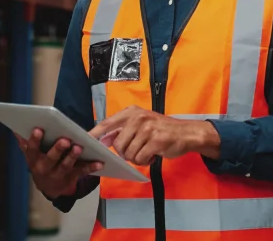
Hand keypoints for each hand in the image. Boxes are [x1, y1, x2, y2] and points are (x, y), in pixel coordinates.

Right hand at [16, 128, 102, 198]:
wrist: (48, 187)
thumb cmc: (40, 163)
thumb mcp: (31, 155)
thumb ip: (25, 143)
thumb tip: (16, 129)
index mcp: (34, 160)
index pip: (32, 149)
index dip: (34, 140)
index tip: (39, 129)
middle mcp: (45, 168)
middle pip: (51, 159)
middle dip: (57, 150)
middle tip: (64, 140)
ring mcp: (58, 174)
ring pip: (66, 166)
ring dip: (72, 157)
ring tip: (79, 148)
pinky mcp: (71, 178)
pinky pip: (81, 172)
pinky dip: (91, 167)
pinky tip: (99, 162)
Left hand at [89, 106, 219, 165]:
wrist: (187, 133)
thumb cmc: (162, 130)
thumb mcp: (141, 124)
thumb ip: (123, 130)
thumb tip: (103, 139)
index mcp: (132, 112)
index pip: (108, 122)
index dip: (95, 132)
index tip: (85, 140)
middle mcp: (138, 117)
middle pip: (118, 143)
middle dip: (124, 153)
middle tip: (136, 151)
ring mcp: (148, 128)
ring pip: (129, 153)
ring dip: (136, 158)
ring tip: (147, 152)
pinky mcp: (156, 140)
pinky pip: (141, 158)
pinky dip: (145, 161)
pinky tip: (153, 155)